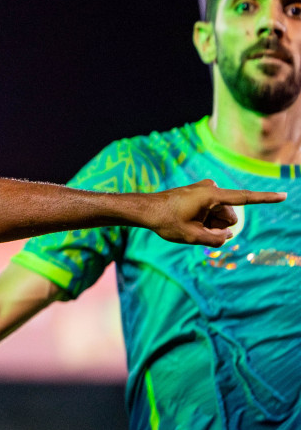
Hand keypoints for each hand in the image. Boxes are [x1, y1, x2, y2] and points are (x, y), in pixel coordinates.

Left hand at [145, 179, 285, 245]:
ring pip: (221, 216)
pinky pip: (212, 212)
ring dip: (211, 224)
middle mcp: (212, 190)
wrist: (145, 210)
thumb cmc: (166, 221)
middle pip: (230, 216)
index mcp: (212, 196)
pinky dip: (205, 220)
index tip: (284, 195)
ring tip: (189, 224)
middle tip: (195, 229)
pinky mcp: (202, 195)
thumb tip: (228, 235)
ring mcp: (207, 191)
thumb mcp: (191, 237)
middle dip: (218, 226)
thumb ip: (215, 239)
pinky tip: (188, 220)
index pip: (245, 198)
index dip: (266, 199)